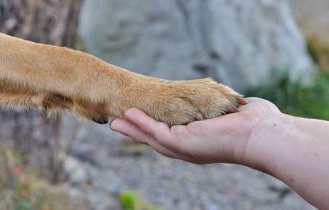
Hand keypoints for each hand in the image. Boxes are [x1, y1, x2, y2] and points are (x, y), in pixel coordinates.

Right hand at [110, 97, 280, 163]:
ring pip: (151, 137)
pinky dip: (140, 124)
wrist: (261, 134)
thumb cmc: (253, 123)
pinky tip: (128, 116)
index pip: (170, 133)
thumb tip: (235, 102)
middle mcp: (188, 147)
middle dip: (136, 131)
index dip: (153, 127)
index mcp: (197, 141)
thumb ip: (224, 108)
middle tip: (117, 125)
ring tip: (115, 122)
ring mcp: (183, 147)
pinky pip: (155, 132)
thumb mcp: (230, 112)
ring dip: (132, 129)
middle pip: (155, 139)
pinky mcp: (181, 143)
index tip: (140, 119)